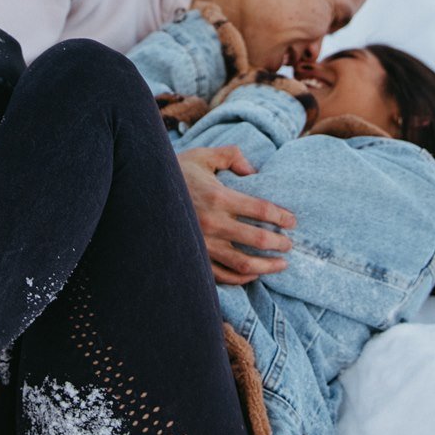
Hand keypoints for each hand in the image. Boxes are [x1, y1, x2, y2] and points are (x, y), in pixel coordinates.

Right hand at [176, 146, 295, 287]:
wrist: (142, 193)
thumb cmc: (176, 173)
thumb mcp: (203, 156)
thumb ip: (232, 156)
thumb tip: (253, 170)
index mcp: (218, 197)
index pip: (261, 210)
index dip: (282, 217)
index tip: (292, 221)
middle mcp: (212, 223)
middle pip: (257, 240)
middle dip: (280, 244)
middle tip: (290, 245)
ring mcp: (203, 245)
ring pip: (243, 264)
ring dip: (267, 266)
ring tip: (281, 265)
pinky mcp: (194, 258)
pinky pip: (222, 275)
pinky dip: (241, 278)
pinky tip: (253, 274)